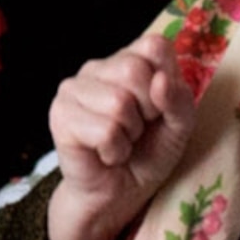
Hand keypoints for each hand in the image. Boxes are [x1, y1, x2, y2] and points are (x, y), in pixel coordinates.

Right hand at [46, 38, 198, 239]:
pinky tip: (106, 154)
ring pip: (118, 103)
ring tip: (121, 142)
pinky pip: (104, 130)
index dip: (166, 81)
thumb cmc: (148, 154)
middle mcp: (96, 67)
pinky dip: (115, 150)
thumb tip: (161, 81)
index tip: (159, 108)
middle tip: (138, 129)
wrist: (119, 193)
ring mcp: (72, 89)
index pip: (154, 46)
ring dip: (129, 134)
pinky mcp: (59, 116)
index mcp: (126, 59)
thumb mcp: (179, 125)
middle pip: (134, 70)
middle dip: (147, 110)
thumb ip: (179, 100)